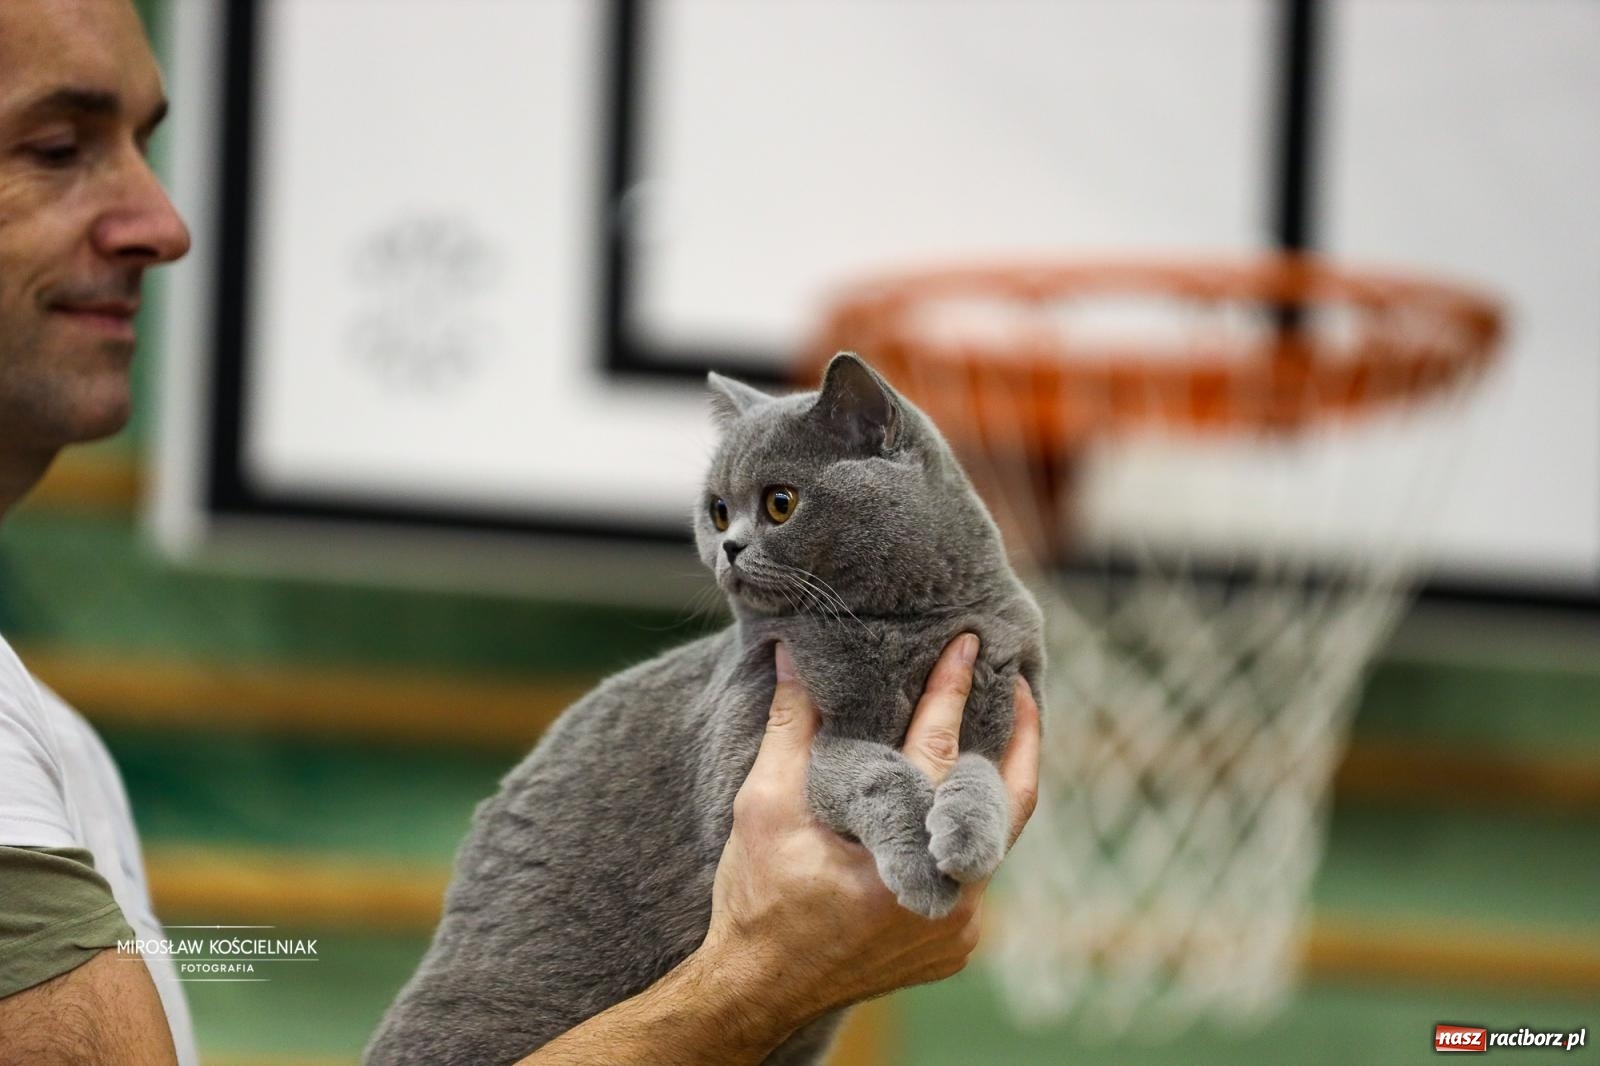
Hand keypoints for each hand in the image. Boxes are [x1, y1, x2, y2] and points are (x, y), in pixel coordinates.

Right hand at [692, 634, 1041, 1043]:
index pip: (939, 753)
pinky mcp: (955, 942)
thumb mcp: (765, 806)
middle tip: (1021, 686)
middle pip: (1007, 801)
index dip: (953, 692)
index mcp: (901, 858)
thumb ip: (791, 728)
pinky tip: (955, 800)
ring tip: (993, 733)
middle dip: (1020, 738)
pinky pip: (977, 872)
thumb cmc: (757, 898)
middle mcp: (947, 897)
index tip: (968, 645)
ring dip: (993, 785)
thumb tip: (794, 657)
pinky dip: (969, 830)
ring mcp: (959, 926)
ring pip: (995, 839)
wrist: (760, 988)